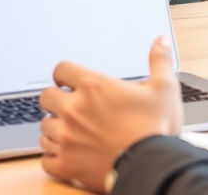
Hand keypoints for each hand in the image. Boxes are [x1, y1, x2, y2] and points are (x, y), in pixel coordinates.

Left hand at [39, 36, 183, 191]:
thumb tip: (161, 41)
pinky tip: (65, 154)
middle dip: (55, 100)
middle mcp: (74, 109)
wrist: (151, 165)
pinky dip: (53, 156)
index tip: (68, 81)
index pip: (61, 70)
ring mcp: (67, 138)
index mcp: (94, 86)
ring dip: (54, 128)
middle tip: (68, 106)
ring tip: (68, 131)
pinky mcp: (66, 164)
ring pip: (43, 128)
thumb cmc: (156, 128)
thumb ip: (159, 61)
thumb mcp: (163, 88)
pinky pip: (45, 157)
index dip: (64, 74)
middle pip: (45, 97)